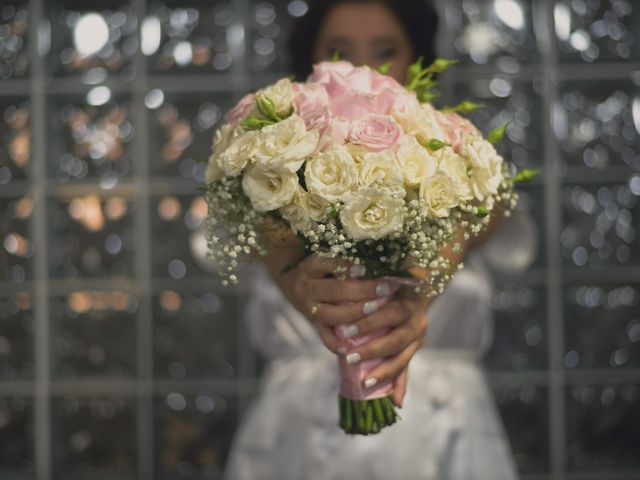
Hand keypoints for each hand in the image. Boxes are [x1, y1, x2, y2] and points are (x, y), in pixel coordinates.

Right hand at [277, 255, 401, 352]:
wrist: (294, 283)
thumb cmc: (323, 267)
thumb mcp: (329, 256)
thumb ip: (350, 256)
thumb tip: (384, 254)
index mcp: (310, 267)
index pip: (327, 263)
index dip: (347, 265)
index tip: (368, 267)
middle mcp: (307, 287)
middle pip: (332, 290)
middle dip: (361, 291)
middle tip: (384, 289)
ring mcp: (309, 308)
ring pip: (328, 315)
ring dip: (354, 314)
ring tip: (375, 310)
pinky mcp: (314, 324)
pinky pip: (323, 336)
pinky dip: (336, 344)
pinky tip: (350, 347)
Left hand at [340, 289, 429, 407]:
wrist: (415, 291)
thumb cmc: (389, 288)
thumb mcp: (381, 286)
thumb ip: (369, 290)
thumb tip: (349, 280)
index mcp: (407, 305)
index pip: (390, 314)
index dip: (370, 323)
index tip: (347, 331)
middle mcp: (416, 323)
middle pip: (396, 340)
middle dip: (373, 351)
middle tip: (349, 357)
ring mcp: (418, 340)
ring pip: (402, 359)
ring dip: (384, 373)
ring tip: (364, 383)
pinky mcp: (414, 351)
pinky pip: (406, 370)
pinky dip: (401, 386)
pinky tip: (396, 402)